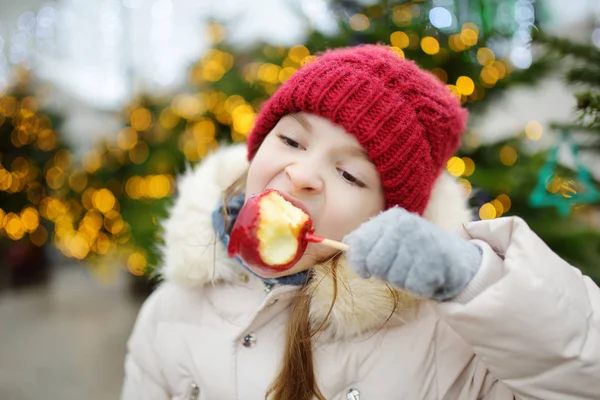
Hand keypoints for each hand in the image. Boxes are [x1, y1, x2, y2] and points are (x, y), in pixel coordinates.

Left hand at [343, 207, 481, 300]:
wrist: (456, 258)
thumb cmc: (413, 252)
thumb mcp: (388, 239)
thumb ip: (365, 241)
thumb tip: (344, 246)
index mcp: (391, 218)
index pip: (359, 244)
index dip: (359, 263)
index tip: (364, 271)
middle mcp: (405, 225)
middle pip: (375, 263)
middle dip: (383, 273)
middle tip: (396, 269)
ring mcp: (421, 241)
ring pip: (392, 276)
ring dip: (401, 280)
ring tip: (413, 270)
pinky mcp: (434, 260)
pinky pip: (410, 285)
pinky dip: (415, 286)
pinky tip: (424, 276)